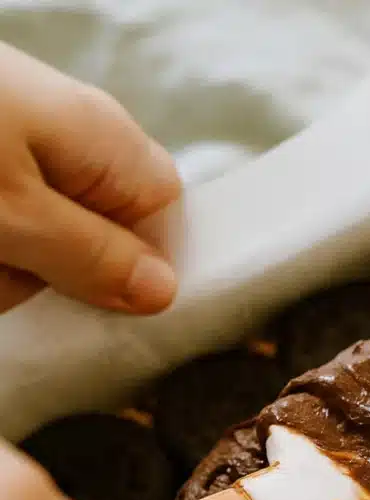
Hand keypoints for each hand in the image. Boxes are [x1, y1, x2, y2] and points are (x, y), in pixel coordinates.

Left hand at [0, 43, 180, 313]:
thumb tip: (162, 291)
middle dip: (55, 274)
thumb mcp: (14, 216)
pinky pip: (2, 233)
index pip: (166, 216)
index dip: (142, 266)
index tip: (101, 302)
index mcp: (102, 140)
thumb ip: (93, 257)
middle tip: (5, 265)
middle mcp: (69, 141)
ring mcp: (19, 152)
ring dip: (2, 270)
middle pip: (100, 239)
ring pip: (42, 246)